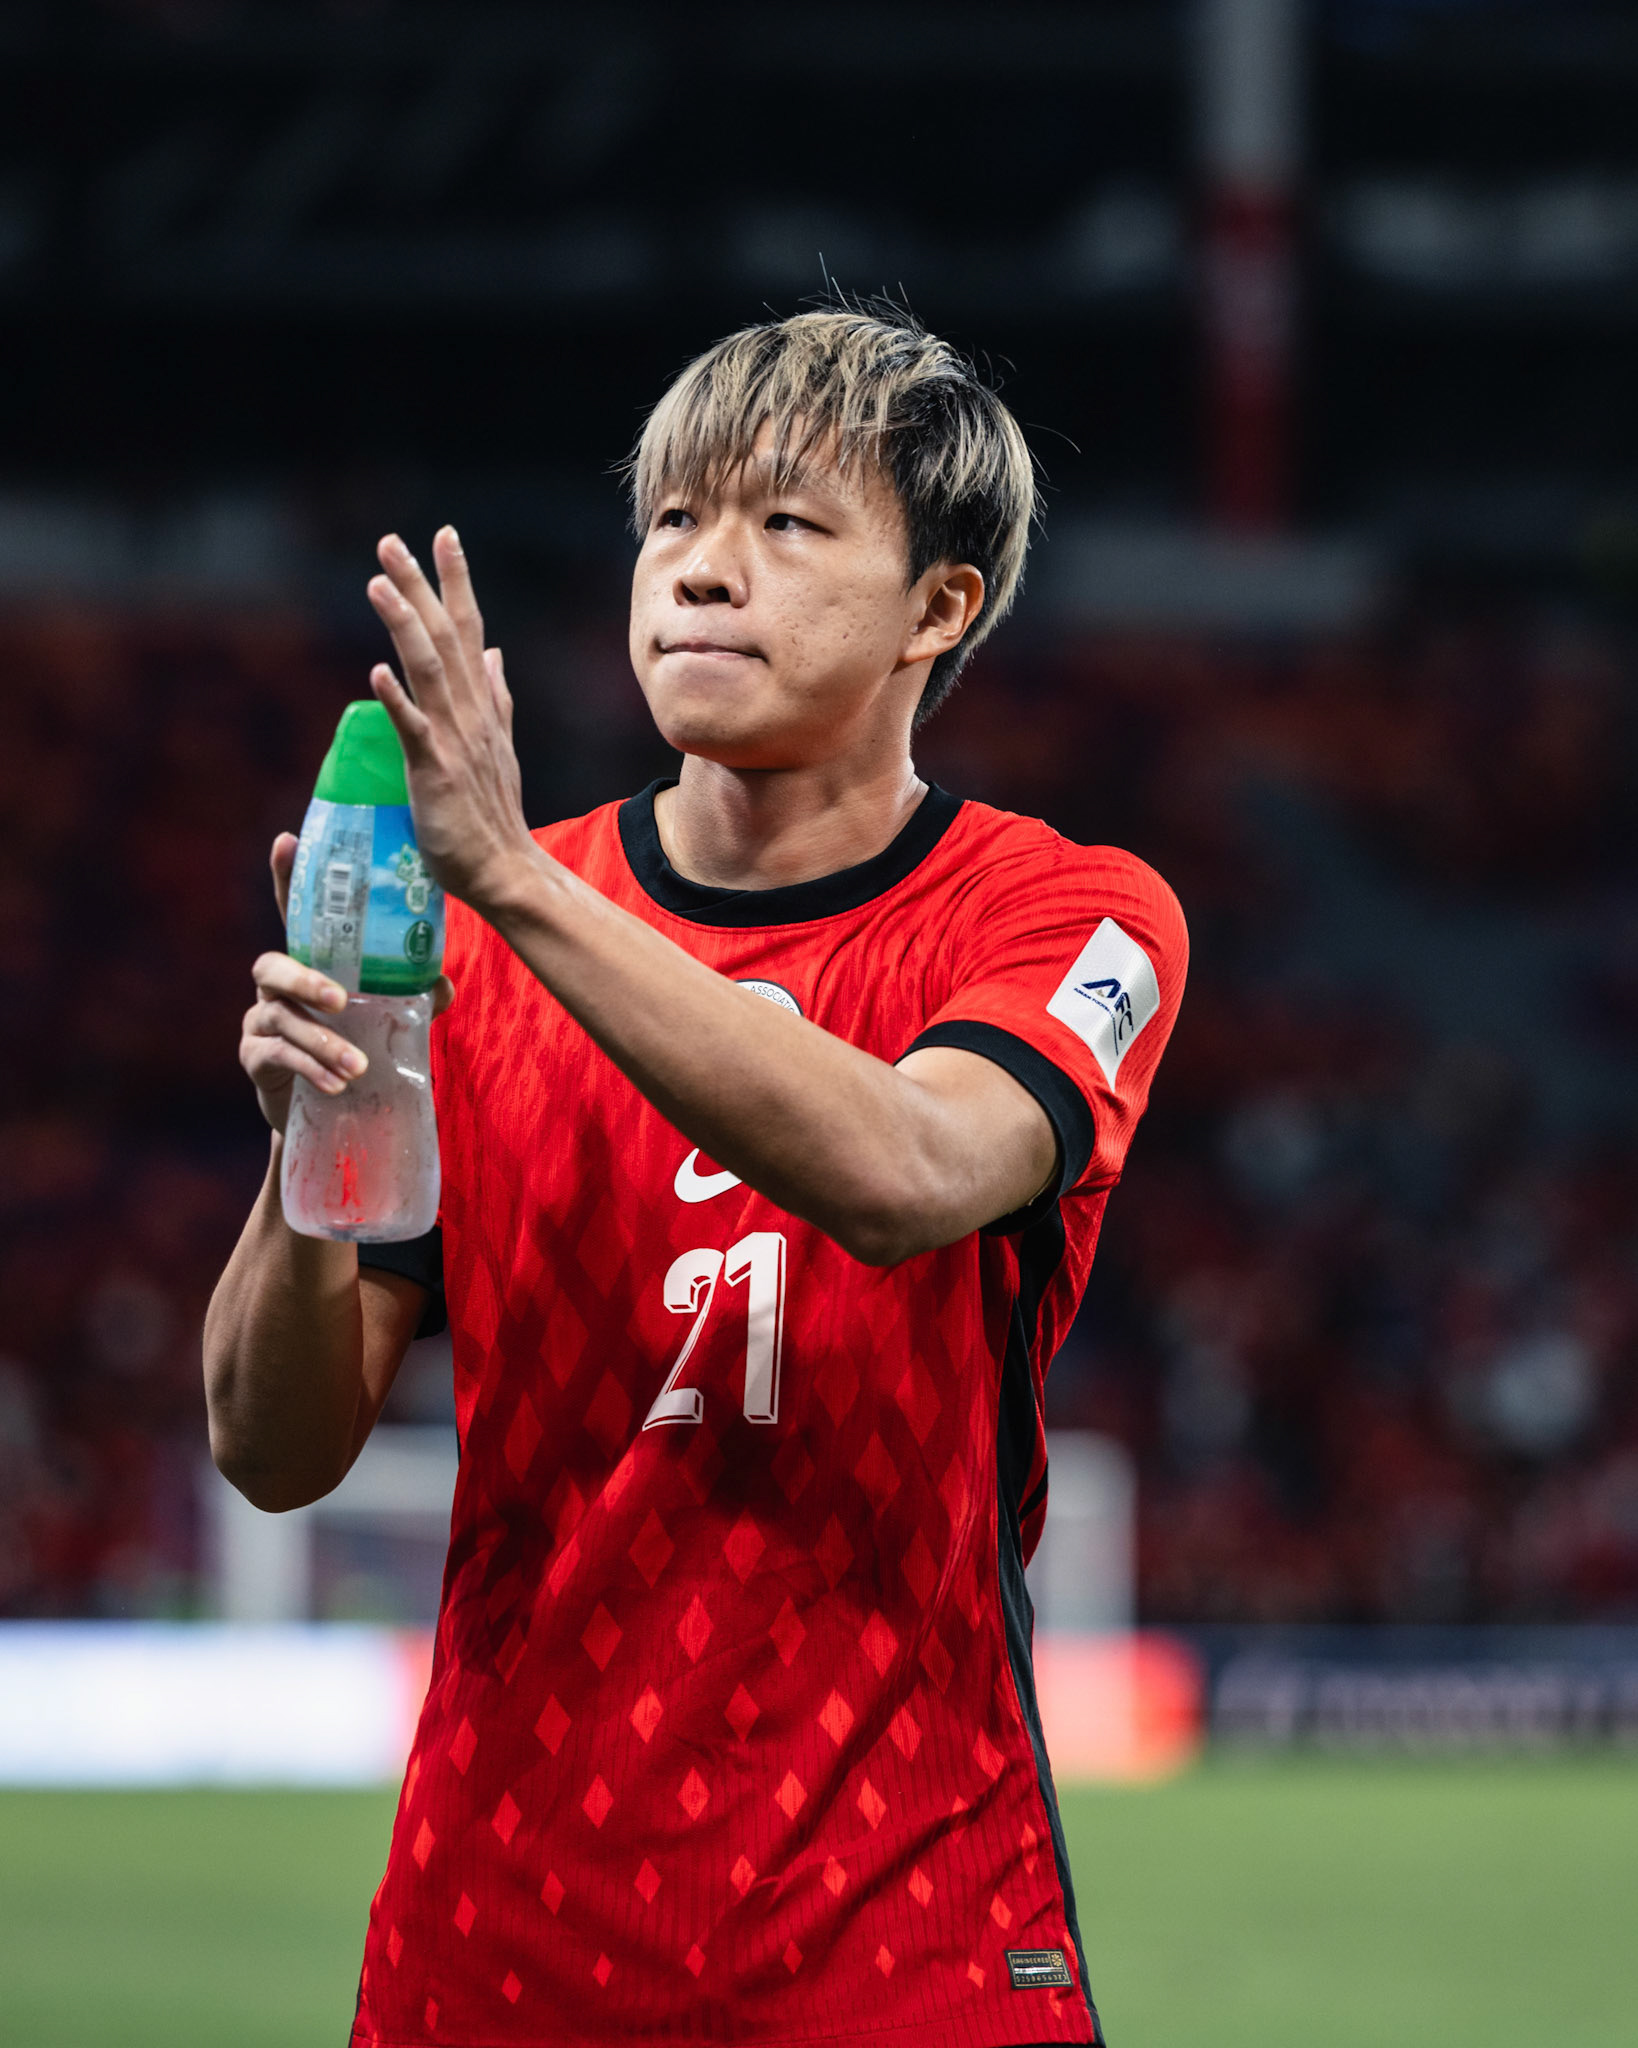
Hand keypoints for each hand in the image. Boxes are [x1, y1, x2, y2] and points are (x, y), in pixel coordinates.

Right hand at [240, 834, 453, 1133]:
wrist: (330, 1107)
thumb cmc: (358, 1045)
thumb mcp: (388, 1019)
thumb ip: (413, 998)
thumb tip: (442, 985)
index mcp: (310, 963)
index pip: (294, 915)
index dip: (286, 878)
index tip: (285, 840)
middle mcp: (276, 986)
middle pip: (270, 965)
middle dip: (304, 979)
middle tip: (340, 999)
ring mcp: (260, 1020)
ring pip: (280, 1018)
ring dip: (321, 1041)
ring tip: (356, 1067)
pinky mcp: (254, 1057)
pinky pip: (277, 1056)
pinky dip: (310, 1069)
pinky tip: (337, 1085)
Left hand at [365, 527, 533, 911]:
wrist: (505, 871)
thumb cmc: (492, 819)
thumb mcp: (498, 747)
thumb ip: (496, 698)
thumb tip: (493, 654)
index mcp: (481, 706)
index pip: (467, 631)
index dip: (455, 582)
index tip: (443, 536)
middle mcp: (470, 714)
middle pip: (444, 638)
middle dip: (421, 586)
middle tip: (392, 540)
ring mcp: (454, 741)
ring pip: (428, 670)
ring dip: (404, 624)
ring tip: (378, 582)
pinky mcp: (436, 773)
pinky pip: (414, 730)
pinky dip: (397, 699)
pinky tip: (377, 671)